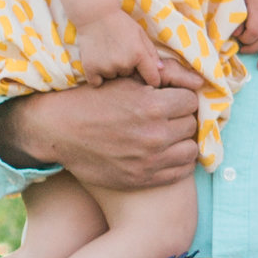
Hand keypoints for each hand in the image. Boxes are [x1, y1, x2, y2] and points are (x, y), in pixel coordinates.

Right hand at [0, 72, 204, 191]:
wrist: (59, 130)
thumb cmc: (93, 99)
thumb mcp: (126, 80)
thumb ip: (164, 78)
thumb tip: (198, 81)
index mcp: (153, 106)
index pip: (192, 101)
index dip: (181, 98)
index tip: (171, 100)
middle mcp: (155, 135)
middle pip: (191, 124)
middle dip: (182, 118)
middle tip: (167, 116)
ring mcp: (149, 161)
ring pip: (191, 150)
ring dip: (183, 141)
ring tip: (169, 135)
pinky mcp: (142, 179)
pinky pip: (180, 172)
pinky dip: (178, 161)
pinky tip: (166, 152)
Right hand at [73, 6, 172, 86]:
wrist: (93, 14)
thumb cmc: (119, 22)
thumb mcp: (140, 33)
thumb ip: (151, 52)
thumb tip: (161, 69)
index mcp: (139, 54)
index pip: (152, 78)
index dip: (153, 80)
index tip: (150, 80)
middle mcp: (124, 63)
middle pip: (129, 75)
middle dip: (126, 66)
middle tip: (117, 50)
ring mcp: (106, 67)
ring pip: (113, 77)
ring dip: (110, 69)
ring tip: (105, 51)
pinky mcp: (90, 69)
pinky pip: (97, 82)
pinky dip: (96, 75)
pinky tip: (95, 61)